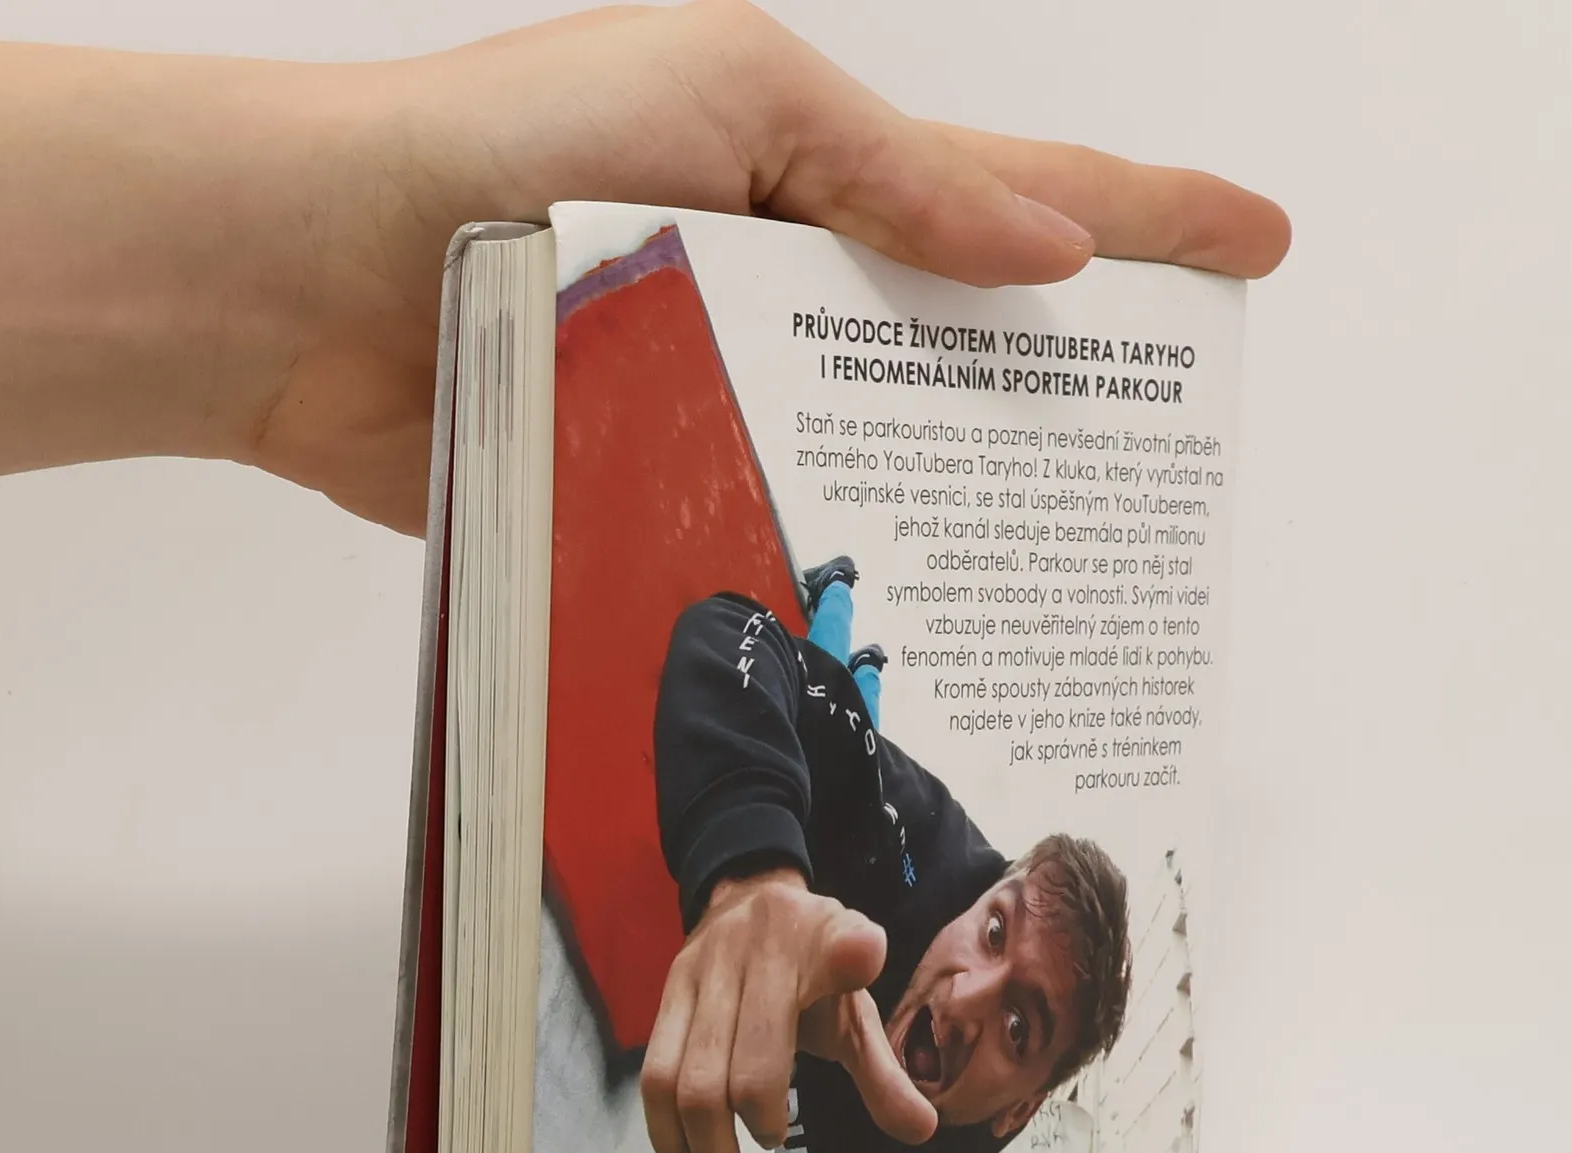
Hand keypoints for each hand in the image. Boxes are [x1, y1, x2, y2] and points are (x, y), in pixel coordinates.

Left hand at [0, 9, 1288, 519]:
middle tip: (1167, 471)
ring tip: (1057, 588)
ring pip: (871, 468)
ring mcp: (719, 402)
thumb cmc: (503, 151)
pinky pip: (767, 537)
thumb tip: (1051, 247)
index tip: (1260, 246)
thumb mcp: (731, 98)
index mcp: (818, 185)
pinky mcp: (651, 490)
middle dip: (1072, 403)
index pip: (1020, 200)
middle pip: (962, 357)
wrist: (311, 279)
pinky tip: (894, 635)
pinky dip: (828, 578)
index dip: (1148, 221)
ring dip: (956, 519)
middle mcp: (780, 298)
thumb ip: (892, 178)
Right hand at [641, 866, 935, 1152]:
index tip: (864, 961)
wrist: (749, 898)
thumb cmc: (814, 969)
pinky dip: (666, 1125)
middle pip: (742, 1063)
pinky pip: (655, 1069)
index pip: (844, 945)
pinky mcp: (669, 990)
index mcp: (825, 943)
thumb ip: (884, 1074)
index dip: (852, 954)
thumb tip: (923, 1132)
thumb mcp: (855, 1010)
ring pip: (686, 1075)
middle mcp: (762, 951)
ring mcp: (705, 971)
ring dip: (701, 1143)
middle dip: (748, 1131)